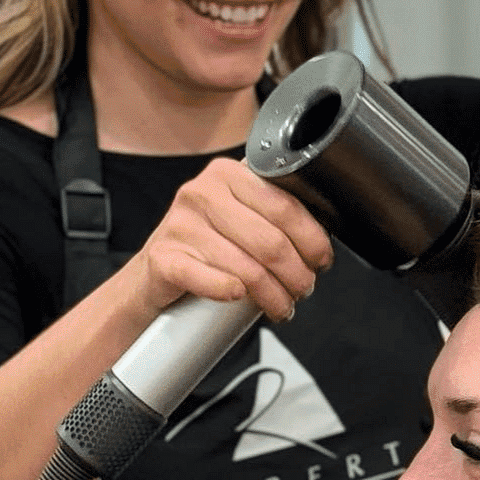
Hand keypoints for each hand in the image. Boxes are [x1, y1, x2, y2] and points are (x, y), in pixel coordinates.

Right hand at [127, 158, 332, 321]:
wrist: (157, 270)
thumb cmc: (207, 244)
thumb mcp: (240, 217)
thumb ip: (274, 216)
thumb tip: (321, 241)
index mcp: (228, 175)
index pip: (285, 207)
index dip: (313, 240)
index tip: (322, 261)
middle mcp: (202, 193)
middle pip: (271, 242)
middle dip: (298, 274)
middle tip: (304, 289)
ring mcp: (180, 225)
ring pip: (247, 268)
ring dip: (274, 296)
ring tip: (282, 305)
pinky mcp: (164, 259)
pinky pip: (209, 279)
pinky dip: (230, 292)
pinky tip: (241, 299)